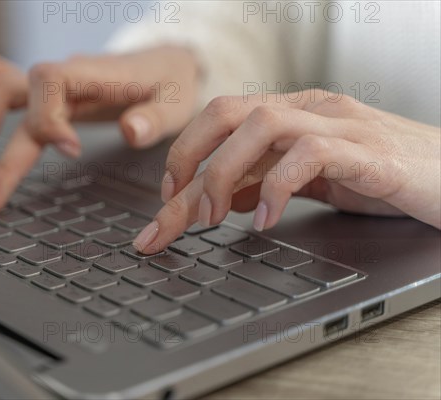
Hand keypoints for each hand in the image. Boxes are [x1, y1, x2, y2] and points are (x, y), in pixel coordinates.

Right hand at [0, 46, 199, 214]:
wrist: (167, 63)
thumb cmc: (171, 83)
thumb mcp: (177, 101)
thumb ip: (156, 118)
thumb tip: (130, 131)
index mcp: (92, 75)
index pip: (49, 83)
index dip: (50, 118)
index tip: (71, 151)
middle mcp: (64, 78)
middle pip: (6, 92)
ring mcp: (51, 87)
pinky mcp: (48, 98)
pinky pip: (0, 84)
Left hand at [133, 90, 440, 252]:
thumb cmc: (383, 176)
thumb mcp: (310, 180)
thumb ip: (264, 181)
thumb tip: (215, 198)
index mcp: (291, 114)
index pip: (219, 123)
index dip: (182, 156)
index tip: (163, 199)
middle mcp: (309, 110)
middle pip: (227, 111)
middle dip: (187, 155)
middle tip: (171, 202)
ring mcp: (339, 126)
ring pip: (260, 126)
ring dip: (223, 172)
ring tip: (211, 217)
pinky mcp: (367, 151)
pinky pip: (310, 155)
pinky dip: (276, 188)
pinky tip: (263, 220)